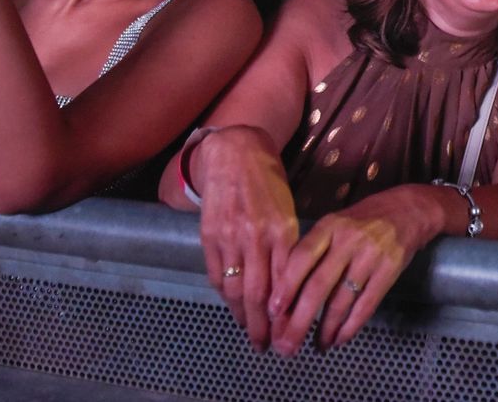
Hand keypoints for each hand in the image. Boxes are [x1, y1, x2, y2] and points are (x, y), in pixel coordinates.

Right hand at [195, 127, 299, 349]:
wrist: (236, 153)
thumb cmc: (268, 183)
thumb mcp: (288, 211)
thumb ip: (288, 248)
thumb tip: (288, 288)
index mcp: (283, 231)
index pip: (285, 284)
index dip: (285, 315)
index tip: (288, 334)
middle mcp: (256, 237)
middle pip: (258, 295)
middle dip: (262, 326)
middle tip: (266, 346)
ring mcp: (229, 237)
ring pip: (234, 289)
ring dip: (241, 316)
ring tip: (249, 332)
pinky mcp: (208, 235)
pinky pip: (215, 274)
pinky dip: (223, 294)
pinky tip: (232, 305)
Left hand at [268, 185, 440, 353]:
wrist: (408, 210)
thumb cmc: (363, 220)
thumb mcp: (335, 224)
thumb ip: (313, 251)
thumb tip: (285, 292)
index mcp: (329, 226)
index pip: (300, 258)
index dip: (285, 287)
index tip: (272, 313)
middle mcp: (348, 240)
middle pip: (317, 286)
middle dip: (299, 321)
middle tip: (287, 345)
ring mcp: (370, 256)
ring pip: (341, 301)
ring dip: (325, 329)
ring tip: (316, 345)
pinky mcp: (389, 271)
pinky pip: (365, 306)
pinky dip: (349, 327)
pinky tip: (339, 338)